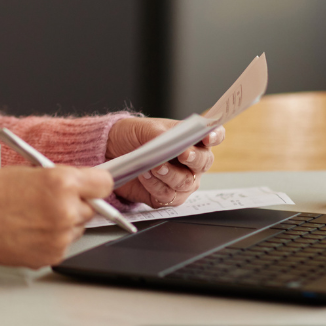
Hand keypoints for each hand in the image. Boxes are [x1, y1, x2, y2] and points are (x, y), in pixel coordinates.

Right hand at [0, 166, 113, 267]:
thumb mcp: (30, 171)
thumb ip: (60, 179)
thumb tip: (81, 185)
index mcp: (61, 182)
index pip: (104, 183)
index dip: (96, 183)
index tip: (92, 185)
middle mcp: (66, 210)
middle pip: (93, 207)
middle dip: (78, 203)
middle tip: (53, 201)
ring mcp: (61, 237)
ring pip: (78, 227)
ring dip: (65, 222)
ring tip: (35, 217)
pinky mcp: (53, 256)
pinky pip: (63, 244)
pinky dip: (52, 239)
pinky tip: (30, 231)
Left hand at [105, 117, 224, 207]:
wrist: (111, 151)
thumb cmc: (133, 136)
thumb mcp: (145, 128)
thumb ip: (162, 134)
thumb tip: (171, 140)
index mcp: (190, 139)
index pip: (213, 136)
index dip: (215, 136)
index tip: (208, 136)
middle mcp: (191, 162)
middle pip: (204, 162)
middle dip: (194, 158)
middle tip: (183, 154)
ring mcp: (181, 181)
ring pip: (186, 182)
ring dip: (171, 174)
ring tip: (155, 166)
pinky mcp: (166, 197)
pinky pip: (167, 195)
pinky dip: (156, 185)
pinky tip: (145, 175)